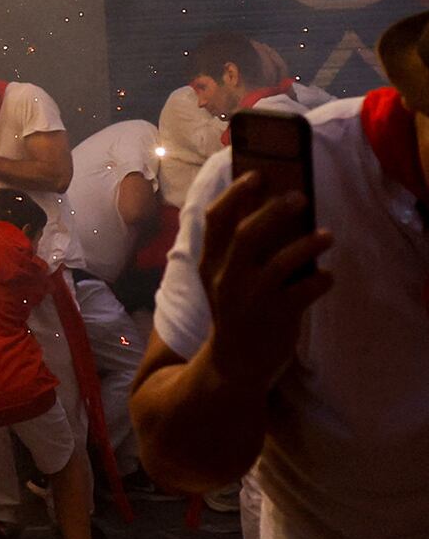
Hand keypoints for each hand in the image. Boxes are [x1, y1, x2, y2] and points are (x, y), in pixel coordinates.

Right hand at [197, 171, 332, 389]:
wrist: (235, 364)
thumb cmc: (237, 311)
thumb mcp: (226, 279)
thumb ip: (239, 250)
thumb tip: (273, 209)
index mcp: (210, 263)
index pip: (215, 219)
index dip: (235, 194)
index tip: (257, 175)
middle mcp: (225, 278)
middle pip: (246, 234)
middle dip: (275, 211)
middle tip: (300, 195)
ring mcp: (248, 299)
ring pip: (278, 263)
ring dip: (306, 244)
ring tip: (327, 234)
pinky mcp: (274, 318)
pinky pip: (302, 292)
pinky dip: (319, 281)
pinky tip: (327, 275)